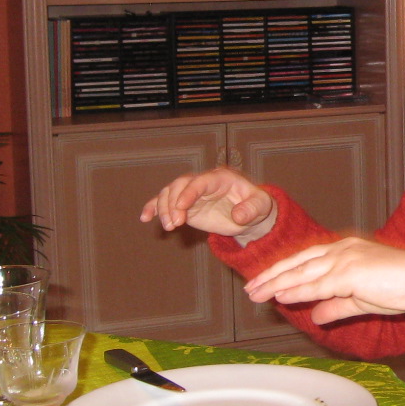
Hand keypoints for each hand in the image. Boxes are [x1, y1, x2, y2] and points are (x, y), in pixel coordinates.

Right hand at [139, 167, 276, 243]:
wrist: (249, 213)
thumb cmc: (256, 206)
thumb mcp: (260, 207)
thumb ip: (251, 209)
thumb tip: (238, 216)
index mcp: (220, 178)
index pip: (200, 181)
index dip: (189, 192)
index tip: (181, 208)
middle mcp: (202, 182)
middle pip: (179, 185)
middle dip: (173, 203)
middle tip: (175, 224)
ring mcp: (190, 193)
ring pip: (169, 193)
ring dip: (164, 209)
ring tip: (169, 227)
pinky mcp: (183, 205)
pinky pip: (164, 202)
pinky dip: (153, 207)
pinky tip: (145, 217)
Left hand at [243, 236, 404, 324]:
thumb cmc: (403, 287)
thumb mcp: (363, 300)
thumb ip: (338, 306)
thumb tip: (316, 316)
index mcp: (348, 249)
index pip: (308, 258)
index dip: (285, 270)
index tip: (267, 281)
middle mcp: (343, 249)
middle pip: (299, 262)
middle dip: (273, 275)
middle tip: (252, 288)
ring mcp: (346, 259)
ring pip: (302, 273)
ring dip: (277, 283)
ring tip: (257, 294)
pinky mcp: (350, 273)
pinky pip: (317, 285)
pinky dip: (297, 291)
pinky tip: (280, 297)